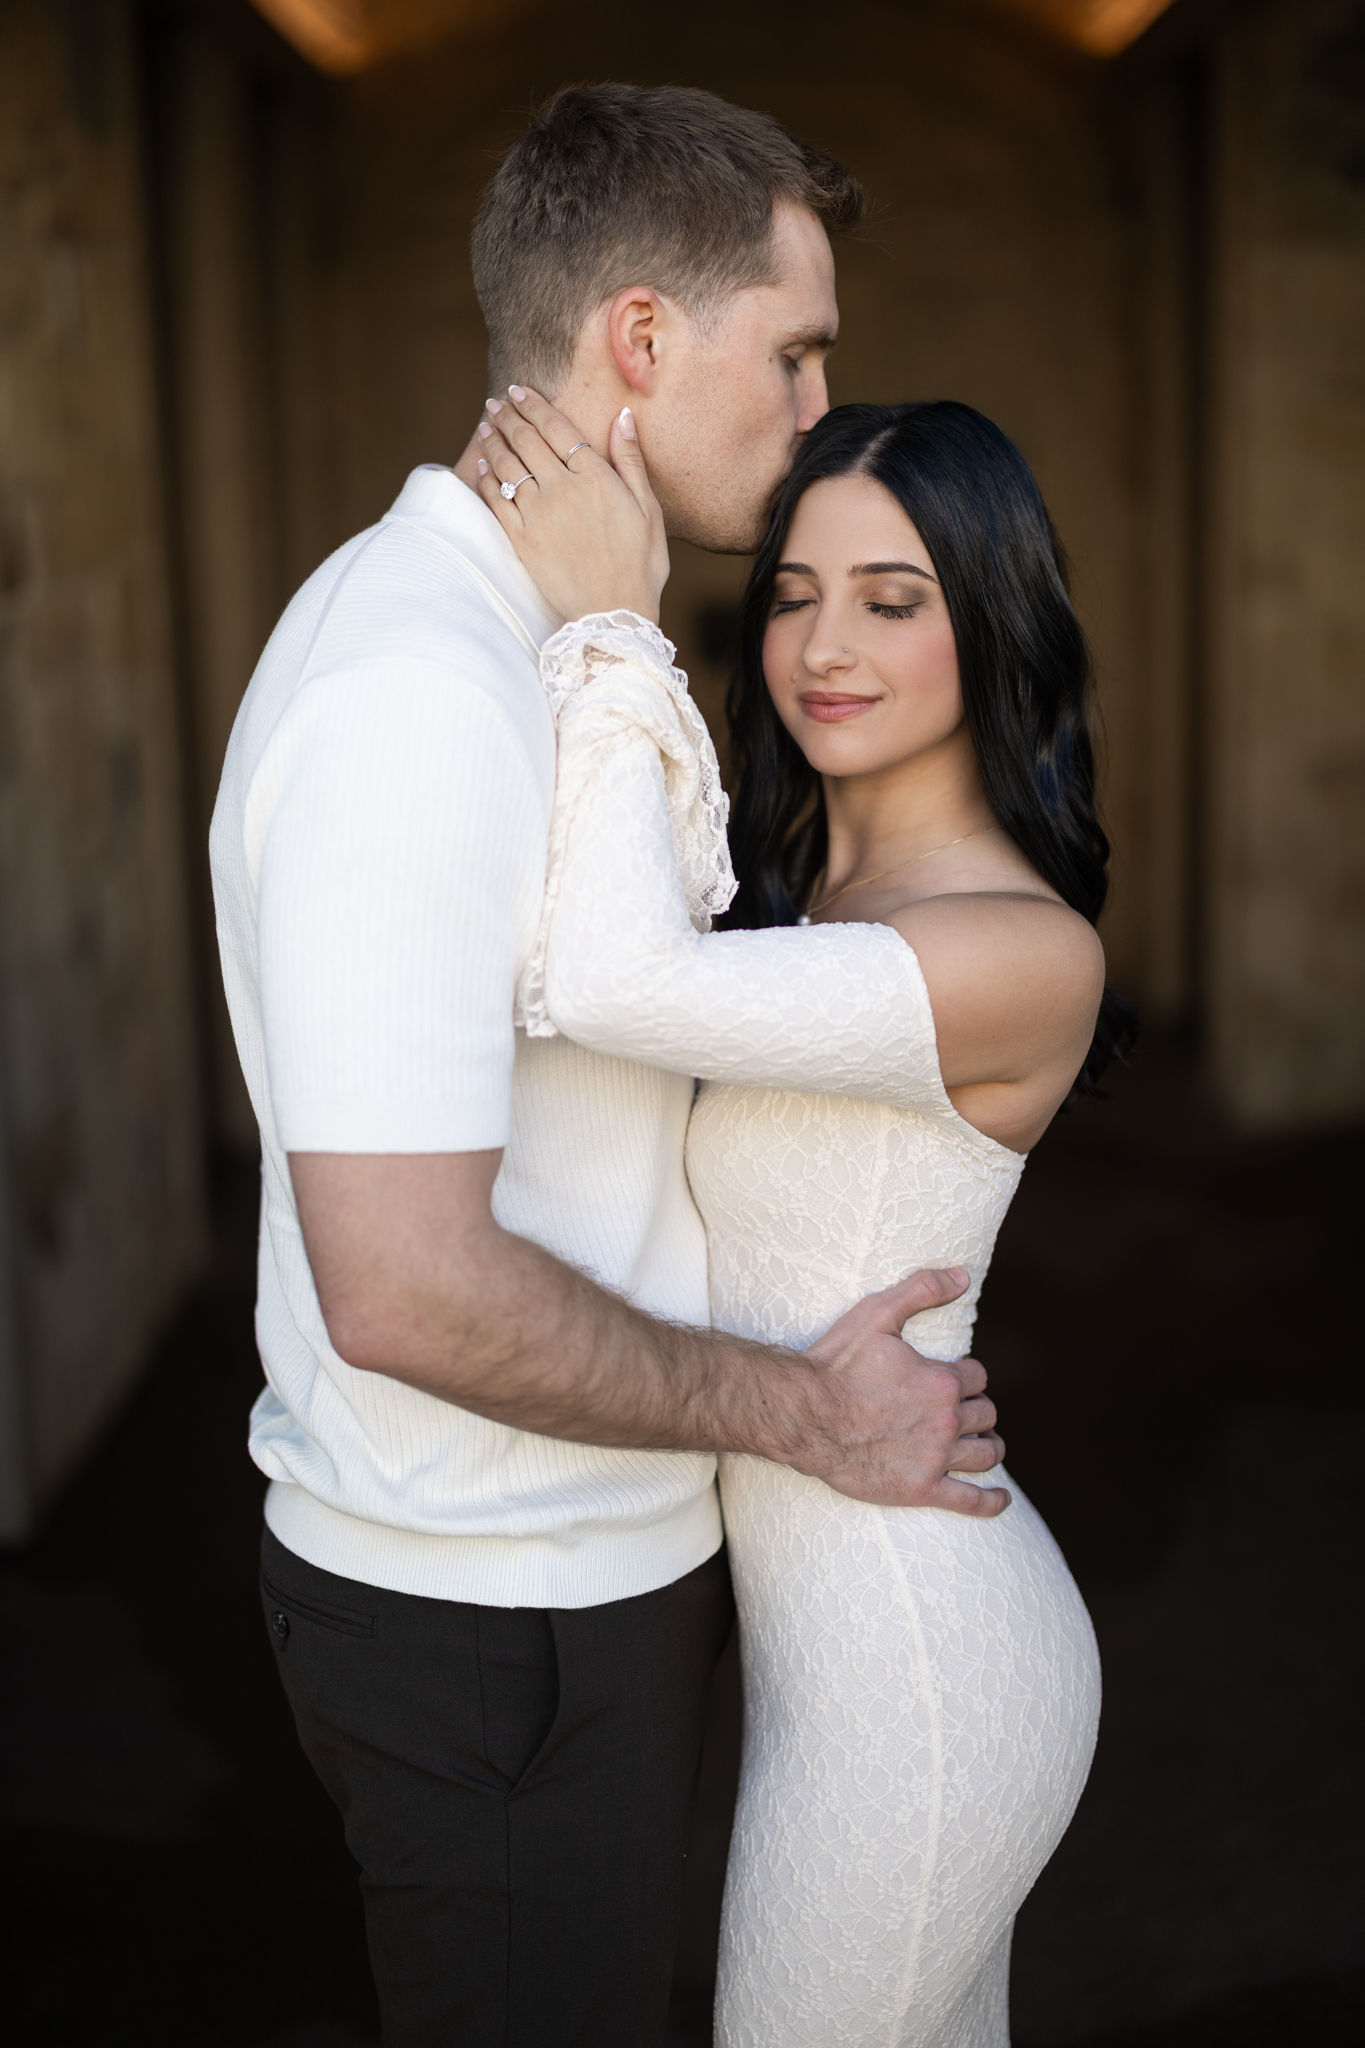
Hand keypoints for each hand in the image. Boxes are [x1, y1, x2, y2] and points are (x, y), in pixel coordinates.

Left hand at [474, 386, 668, 624]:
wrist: (613, 612)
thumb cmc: (640, 564)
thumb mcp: (648, 509)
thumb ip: (631, 461)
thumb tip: (623, 417)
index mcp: (594, 477)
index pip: (556, 428)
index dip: (534, 406)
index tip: (519, 391)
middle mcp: (561, 489)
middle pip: (526, 441)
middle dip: (508, 417)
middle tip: (495, 403)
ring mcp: (538, 514)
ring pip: (507, 466)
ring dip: (493, 442)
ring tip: (485, 427)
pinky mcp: (521, 540)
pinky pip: (496, 501)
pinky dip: (486, 479)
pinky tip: (481, 467)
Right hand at [791, 1268, 1009, 1515]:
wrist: (804, 1415)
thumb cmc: (836, 1364)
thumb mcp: (876, 1314)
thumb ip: (922, 1290)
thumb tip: (962, 1275)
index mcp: (942, 1381)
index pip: (978, 1377)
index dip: (969, 1376)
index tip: (956, 1378)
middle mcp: (947, 1420)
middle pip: (985, 1415)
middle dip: (978, 1410)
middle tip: (964, 1412)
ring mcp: (936, 1458)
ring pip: (985, 1454)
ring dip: (990, 1446)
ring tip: (986, 1445)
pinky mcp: (921, 1489)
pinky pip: (970, 1501)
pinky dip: (991, 1501)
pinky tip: (1001, 1498)